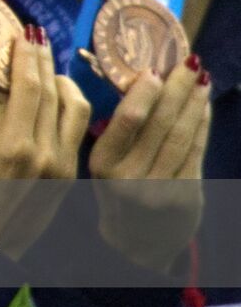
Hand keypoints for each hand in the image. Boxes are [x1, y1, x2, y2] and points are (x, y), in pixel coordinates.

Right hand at [0, 27, 90, 258]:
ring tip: (48, 66)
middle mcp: (45, 154)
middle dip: (44, 62)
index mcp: (14, 146)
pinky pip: (75, 130)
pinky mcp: (70, 175)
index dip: (27, 57)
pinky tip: (57, 95)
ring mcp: (63, 166)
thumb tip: (9, 78)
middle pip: (54, 92)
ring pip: (75, 108)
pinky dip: (67, 106)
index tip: (24, 34)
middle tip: (35, 40)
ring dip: (63, 81)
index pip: (28, 87)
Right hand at [89, 55, 210, 272]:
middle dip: (176, 87)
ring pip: (182, 133)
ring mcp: (161, 189)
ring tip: (200, 75)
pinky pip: (196, 150)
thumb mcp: (104, 164)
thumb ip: (117, 130)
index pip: (126, 120)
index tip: (154, 69)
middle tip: (187, 61)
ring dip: (193, 100)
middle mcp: (129, 178)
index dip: (144, 92)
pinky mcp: (187, 196)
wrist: (135, 245)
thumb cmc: (117, 193)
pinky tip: (203, 103)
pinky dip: (201, 122)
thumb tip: (139, 79)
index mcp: (102, 165)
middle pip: (159, 121)